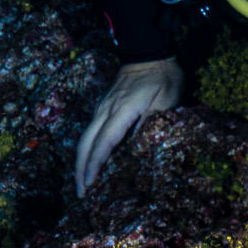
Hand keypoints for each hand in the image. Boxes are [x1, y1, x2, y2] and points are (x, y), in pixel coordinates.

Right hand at [74, 57, 183, 196]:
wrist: (149, 52)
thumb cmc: (163, 77)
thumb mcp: (167, 98)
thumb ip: (153, 122)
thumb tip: (138, 147)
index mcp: (122, 109)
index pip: (104, 141)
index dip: (96, 164)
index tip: (90, 185)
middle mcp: (105, 110)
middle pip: (86, 143)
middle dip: (81, 170)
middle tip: (80, 195)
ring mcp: (101, 108)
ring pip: (84, 138)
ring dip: (81, 161)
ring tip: (82, 184)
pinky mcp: (102, 107)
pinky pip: (90, 132)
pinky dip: (87, 150)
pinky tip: (90, 162)